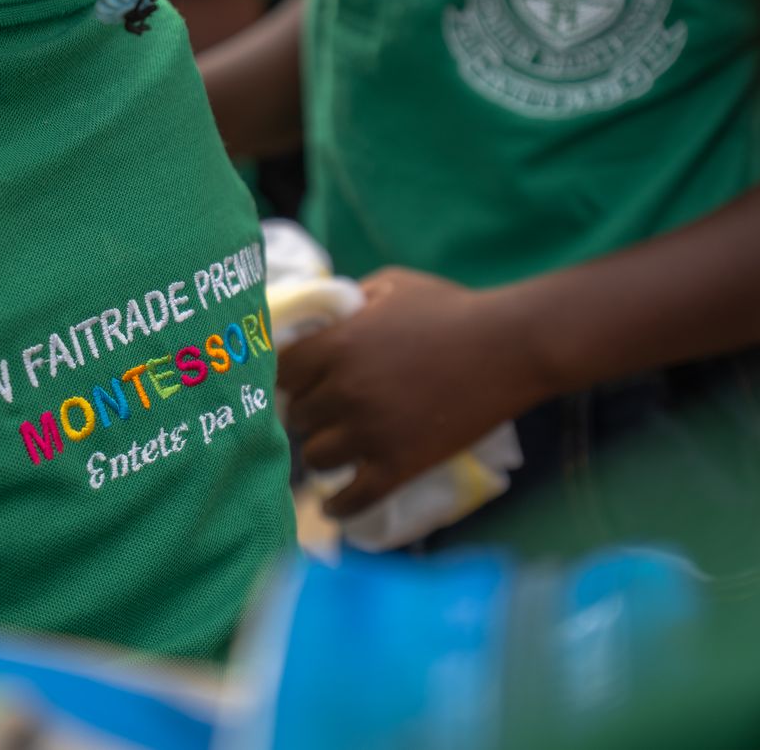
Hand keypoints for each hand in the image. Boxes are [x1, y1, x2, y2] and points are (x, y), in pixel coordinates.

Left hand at [278, 268, 547, 517]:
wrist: (511, 346)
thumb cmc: (453, 309)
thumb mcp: (392, 285)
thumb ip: (350, 302)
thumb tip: (323, 317)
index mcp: (336, 346)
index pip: (280, 373)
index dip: (286, 378)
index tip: (295, 383)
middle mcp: (344, 392)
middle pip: (296, 416)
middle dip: (307, 414)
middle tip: (321, 414)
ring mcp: (370, 432)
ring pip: (316, 457)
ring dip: (322, 453)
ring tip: (333, 450)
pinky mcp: (399, 465)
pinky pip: (353, 498)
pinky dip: (339, 506)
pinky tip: (332, 507)